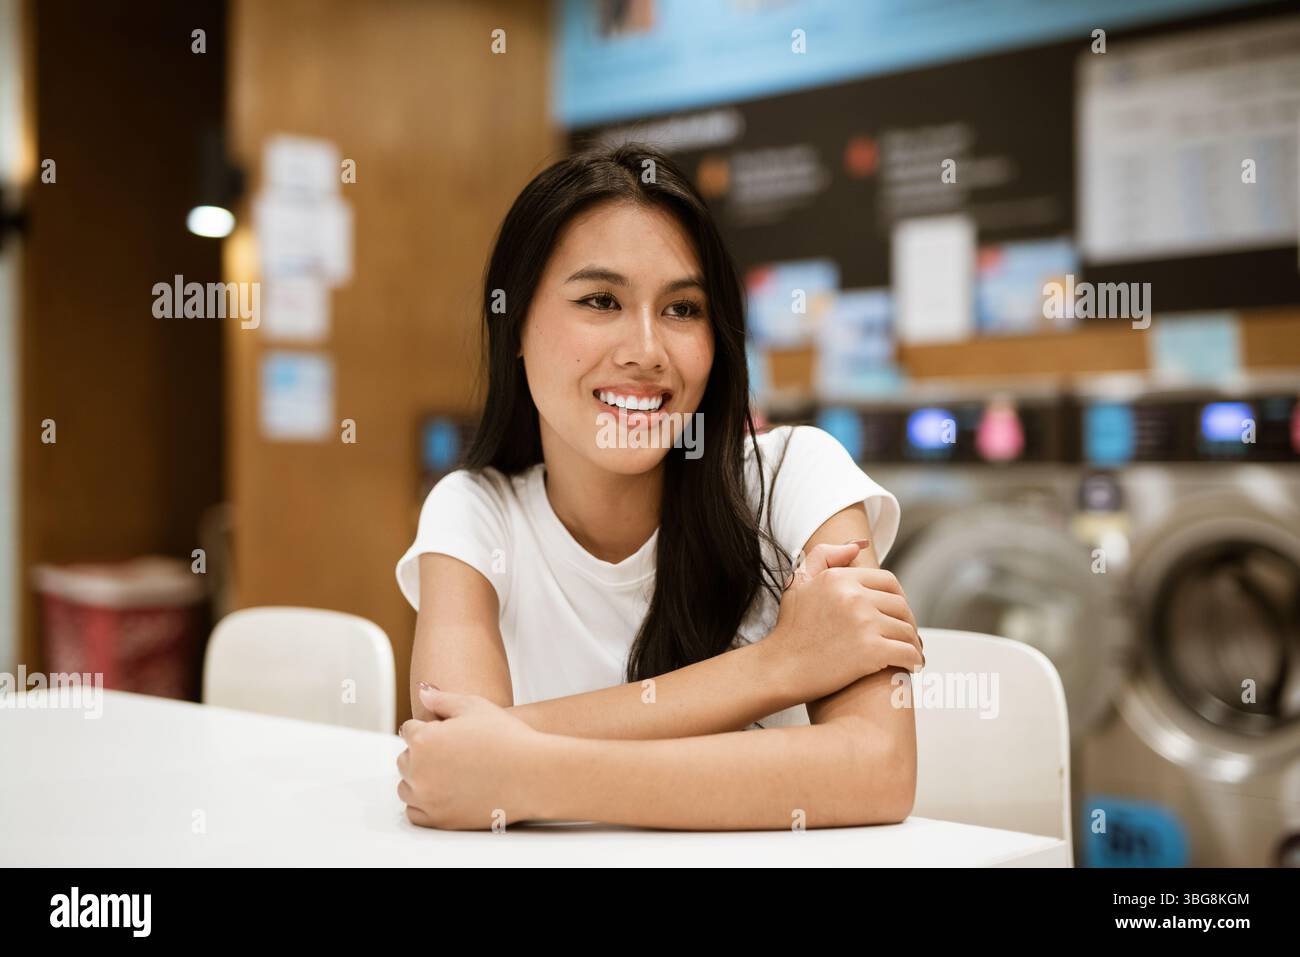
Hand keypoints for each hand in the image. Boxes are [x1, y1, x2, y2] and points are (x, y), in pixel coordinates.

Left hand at [397, 685, 549, 829]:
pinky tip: (443, 793)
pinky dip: (423, 804)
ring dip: (419, 779)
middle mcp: (418, 771)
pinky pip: (415, 813)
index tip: (446, 732)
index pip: (409, 731)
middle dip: (422, 754)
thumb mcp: (474, 706)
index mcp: (423, 739)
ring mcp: (427, 799)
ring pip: (406, 787)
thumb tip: (422, 692)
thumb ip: (441, 699)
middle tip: (451, 753)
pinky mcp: (438, 821)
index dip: (428, 728)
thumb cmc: (507, 737)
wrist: (533, 775)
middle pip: (405, 760)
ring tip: (448, 773)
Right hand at [769, 541, 924, 702]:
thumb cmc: (789, 629)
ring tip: (911, 653)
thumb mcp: (798, 583)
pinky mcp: (872, 651)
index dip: (897, 598)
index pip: (887, 581)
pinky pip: (907, 653)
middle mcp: (853, 596)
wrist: (779, 670)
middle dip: (908, 622)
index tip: (897, 614)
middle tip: (907, 636)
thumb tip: (858, 547)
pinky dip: (913, 661)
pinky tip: (911, 666)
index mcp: (839, 578)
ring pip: (907, 630)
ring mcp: (864, 623)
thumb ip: (824, 556)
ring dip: (913, 643)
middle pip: (901, 606)